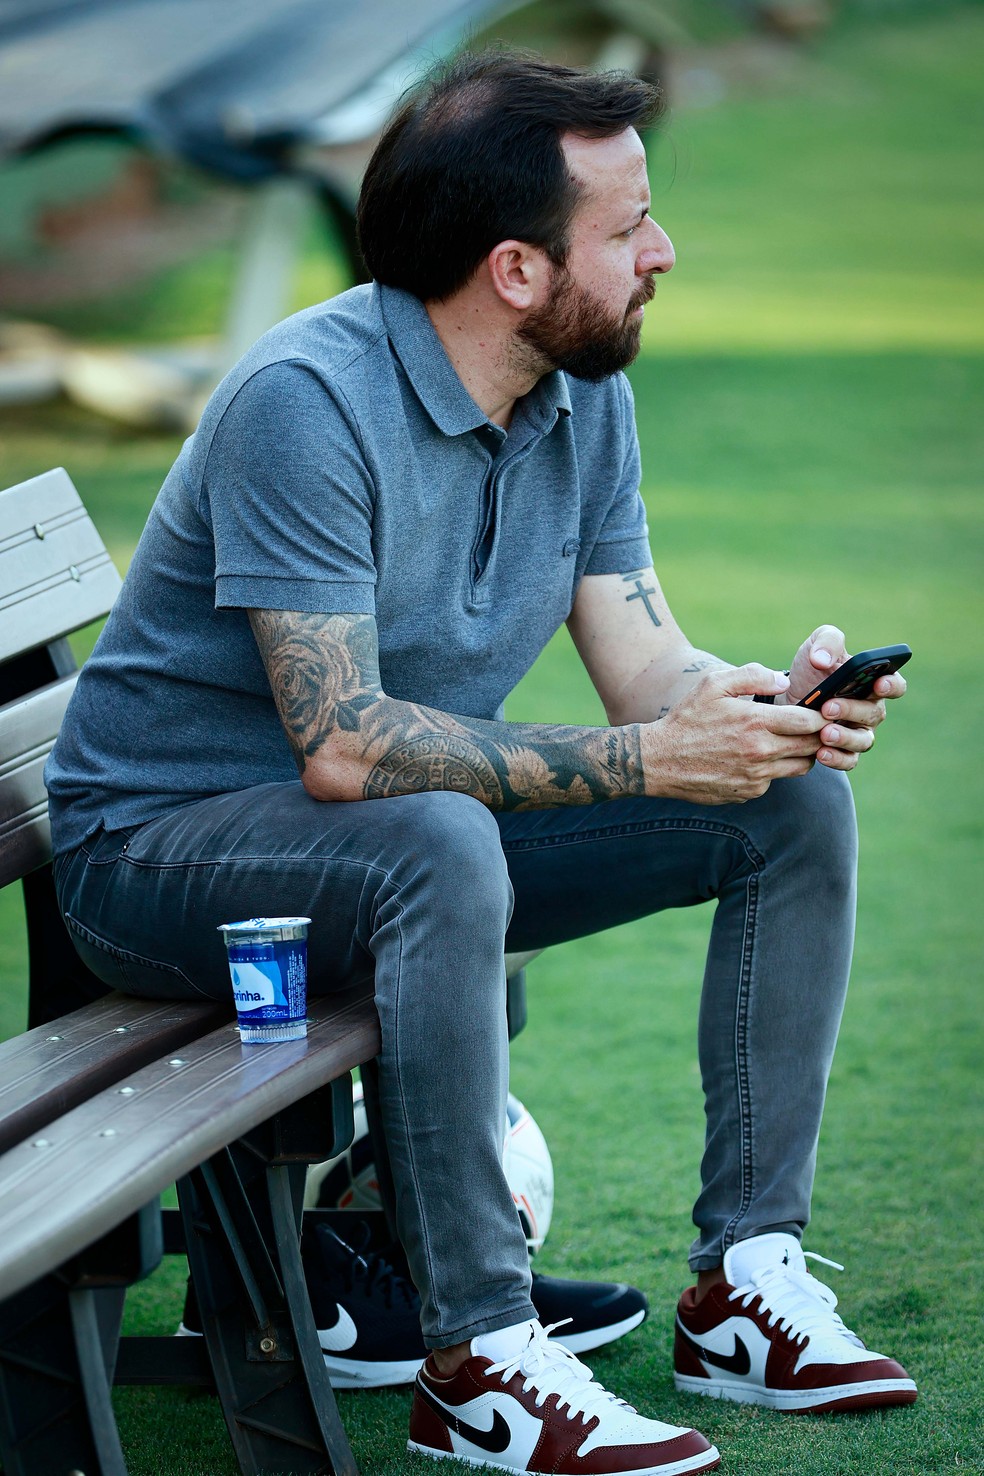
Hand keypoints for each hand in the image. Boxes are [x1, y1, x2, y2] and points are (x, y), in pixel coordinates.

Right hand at [642, 663, 826, 804]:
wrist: (659, 761)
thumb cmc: (687, 719)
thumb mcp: (713, 685)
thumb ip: (752, 675)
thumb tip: (784, 680)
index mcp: (755, 722)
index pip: (810, 721)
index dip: (822, 715)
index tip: (822, 710)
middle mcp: (760, 752)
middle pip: (812, 746)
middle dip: (819, 735)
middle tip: (815, 726)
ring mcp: (756, 776)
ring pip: (800, 767)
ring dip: (802, 753)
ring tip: (790, 741)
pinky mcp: (748, 792)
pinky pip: (774, 780)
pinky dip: (774, 769)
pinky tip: (757, 758)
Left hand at [780, 625, 906, 771]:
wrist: (785, 698)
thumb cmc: (810, 670)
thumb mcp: (815, 646)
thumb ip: (827, 641)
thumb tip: (822, 659)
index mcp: (872, 682)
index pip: (895, 685)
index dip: (891, 685)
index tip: (879, 683)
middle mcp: (870, 709)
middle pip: (873, 714)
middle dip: (852, 710)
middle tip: (828, 707)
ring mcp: (858, 732)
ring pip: (863, 741)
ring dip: (845, 738)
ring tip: (824, 733)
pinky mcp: (843, 751)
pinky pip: (848, 760)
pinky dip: (837, 758)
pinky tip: (821, 753)